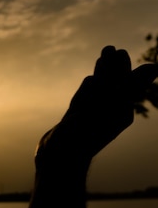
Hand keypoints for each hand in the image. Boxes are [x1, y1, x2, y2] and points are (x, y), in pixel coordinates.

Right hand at [36, 46, 156, 166]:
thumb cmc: (86, 134)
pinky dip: (88, 88)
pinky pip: (85, 99)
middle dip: (113, 66)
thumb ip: (130, 86)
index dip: (122, 67)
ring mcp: (92, 116)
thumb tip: (154, 67)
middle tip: (112, 49)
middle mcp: (108, 114)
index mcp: (121, 111)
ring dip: (101, 72)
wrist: (60, 159)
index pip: (125, 84)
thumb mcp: (110, 106)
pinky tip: (90, 80)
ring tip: (103, 55)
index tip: (119, 52)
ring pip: (98, 90)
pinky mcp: (77, 119)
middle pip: (113, 85)